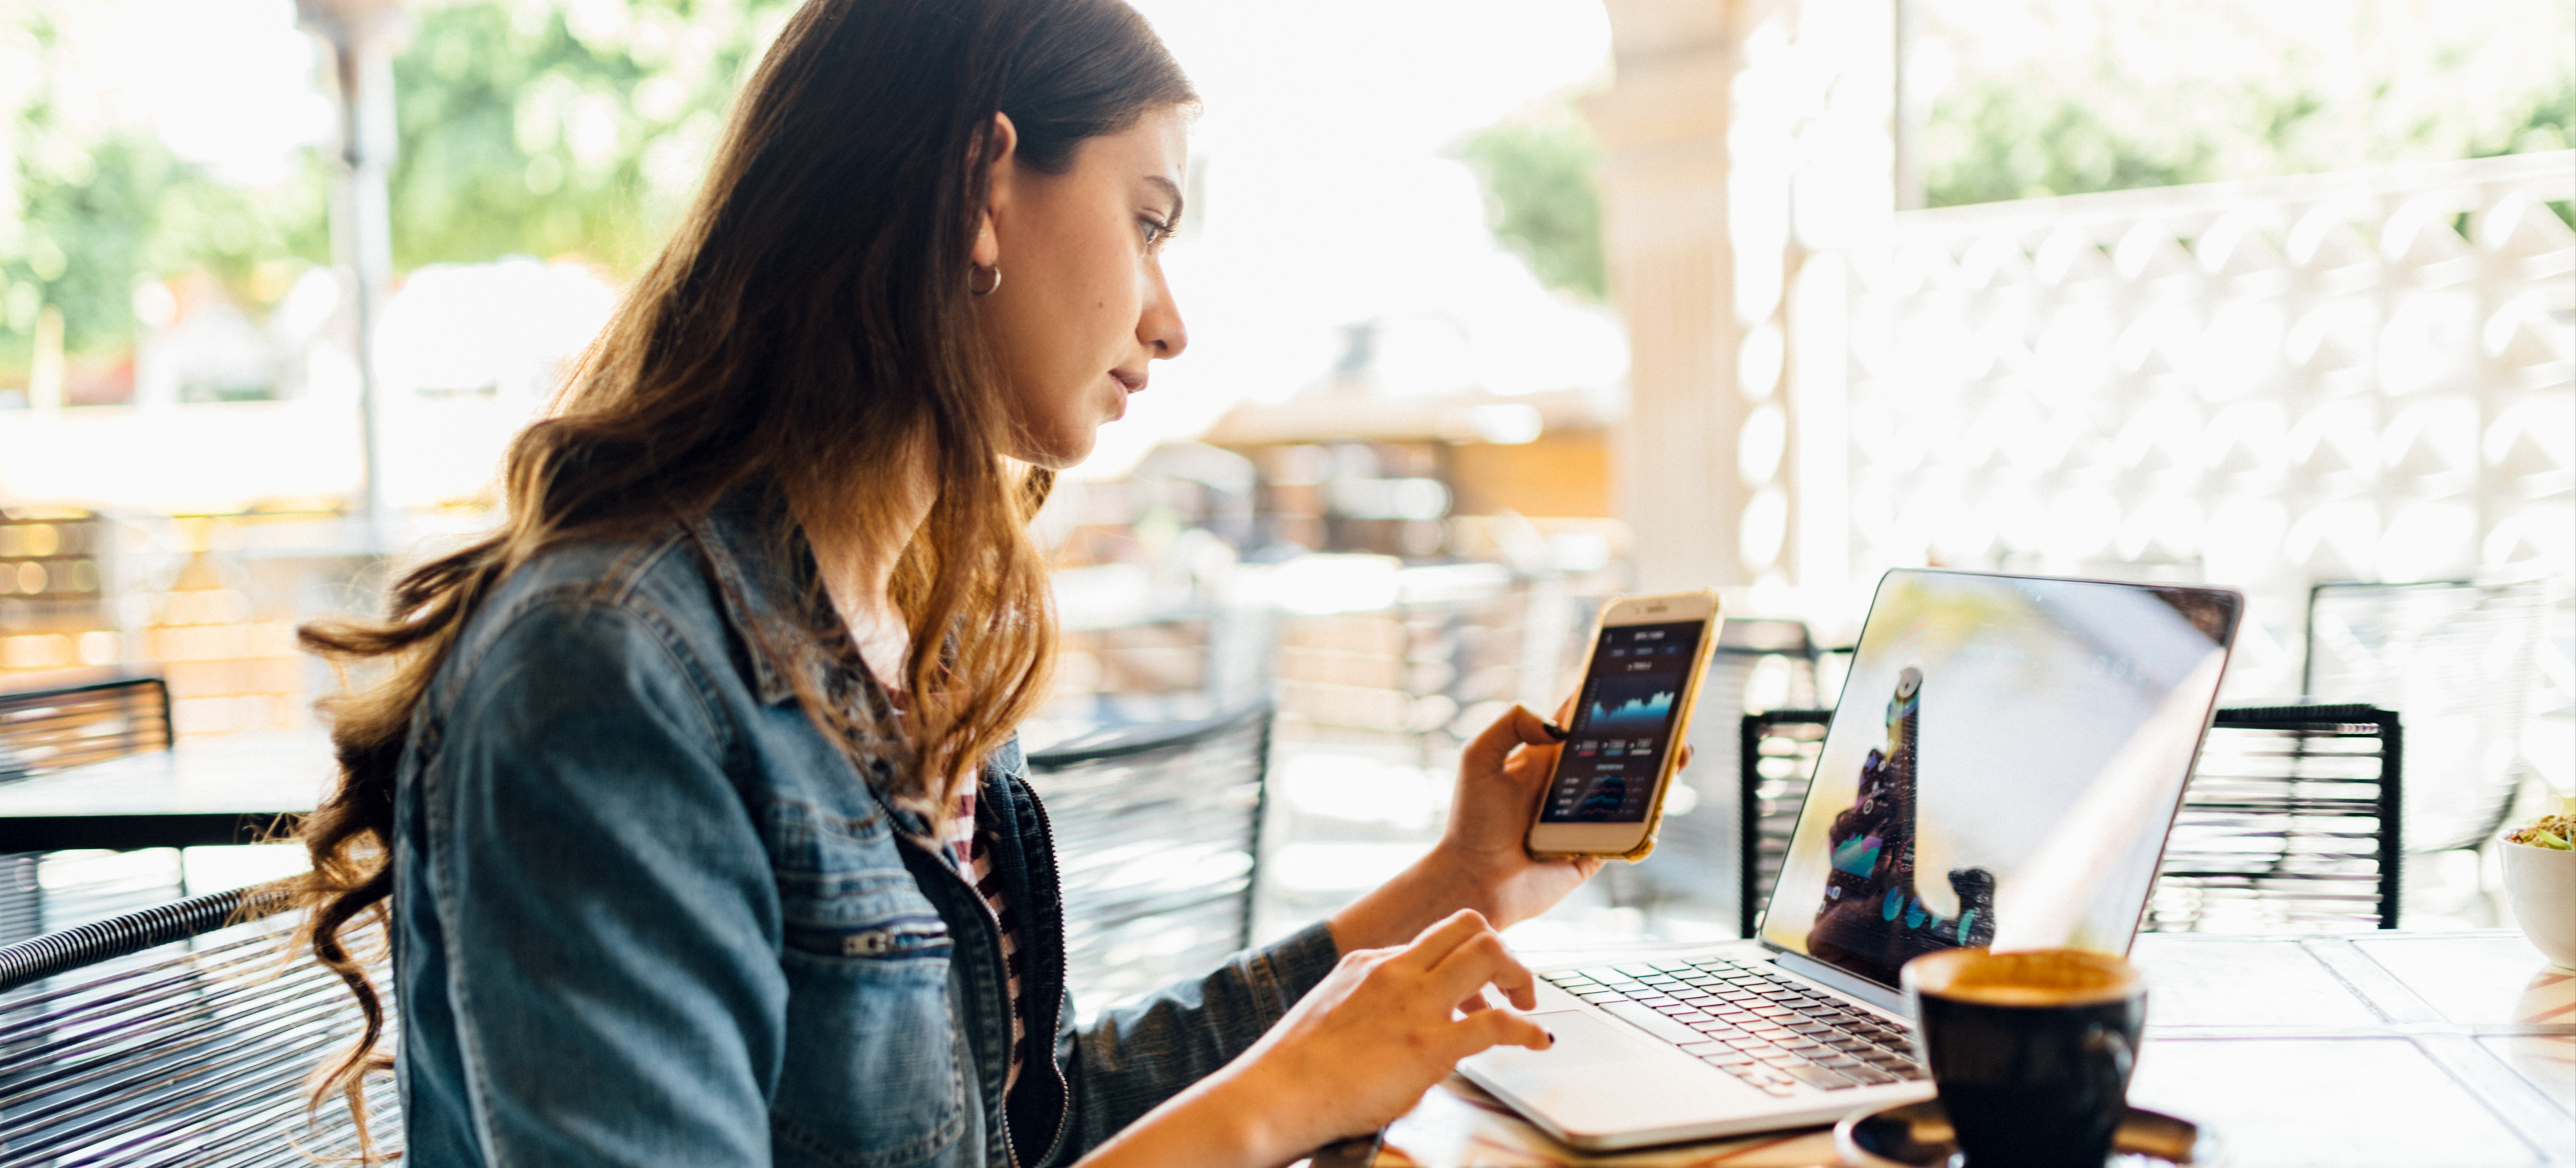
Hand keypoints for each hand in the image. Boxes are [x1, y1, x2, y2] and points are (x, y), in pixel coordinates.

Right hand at [1223, 910, 1551, 1156]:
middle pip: (1469, 926)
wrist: (1274, 1095)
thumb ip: (1369, 1002)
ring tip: (1528, 1005)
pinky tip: (1536, 1040)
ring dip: (1520, 976)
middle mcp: (1396, 971)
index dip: (1464, 957)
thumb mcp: (1333, 1010)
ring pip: (1489, 953)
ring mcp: (1414, 1005)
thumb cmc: (1295, 1067)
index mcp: (1370, 961)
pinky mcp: (1429, 1046)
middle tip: (1513, 985)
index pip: (1434, 938)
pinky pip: (1498, 1023)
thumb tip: (1394, 1017)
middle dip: (1502, 951)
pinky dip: (1527, 1029)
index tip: (1475, 987)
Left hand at [1325, 700, 1691, 951]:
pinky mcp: (1595, 849)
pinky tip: (1659, 807)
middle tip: (1671, 719)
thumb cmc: (1470, 821)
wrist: (1474, 880)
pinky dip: (1647, 822)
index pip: (1580, 719)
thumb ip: (1509, 725)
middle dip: (1644, 735)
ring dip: (1656, 773)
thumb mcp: (1477, 760)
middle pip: (1615, 752)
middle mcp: (1567, 783)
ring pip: (1630, 789)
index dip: (1604, 698)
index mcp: (1543, 757)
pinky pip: (1630, 833)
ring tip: (1678, 755)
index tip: (1632, 677)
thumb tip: (1558, 724)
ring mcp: (1584, 816)